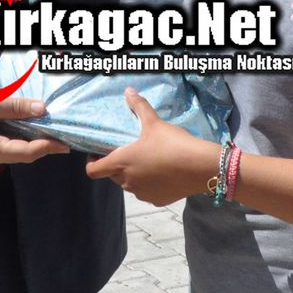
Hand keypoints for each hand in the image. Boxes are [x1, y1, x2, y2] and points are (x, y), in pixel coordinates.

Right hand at [0, 92, 68, 167]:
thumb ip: (15, 106)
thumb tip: (43, 109)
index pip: (25, 152)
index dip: (47, 147)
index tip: (66, 143)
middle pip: (21, 154)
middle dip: (42, 145)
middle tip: (62, 135)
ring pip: (13, 151)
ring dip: (30, 141)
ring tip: (48, 130)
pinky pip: (3, 147)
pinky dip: (17, 138)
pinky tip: (25, 127)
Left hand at [85, 88, 219, 206]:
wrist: (200, 167)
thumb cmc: (172, 143)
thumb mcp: (154, 122)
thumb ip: (139, 106)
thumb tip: (128, 91)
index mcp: (121, 163)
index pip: (93, 171)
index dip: (92, 162)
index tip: (98, 153)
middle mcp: (127, 182)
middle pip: (112, 176)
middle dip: (115, 165)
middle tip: (128, 151)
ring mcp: (142, 194)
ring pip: (129, 185)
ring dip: (132, 175)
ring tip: (146, 160)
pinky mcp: (157, 200)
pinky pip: (146, 192)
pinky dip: (149, 184)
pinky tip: (162, 173)